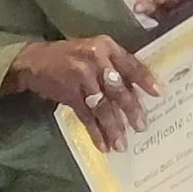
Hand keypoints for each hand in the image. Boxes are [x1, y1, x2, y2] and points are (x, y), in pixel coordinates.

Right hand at [4, 36, 161, 152]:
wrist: (33, 61)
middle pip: (118, 88)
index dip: (145, 80)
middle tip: (142, 127)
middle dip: (131, 110)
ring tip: (122, 144)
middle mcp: (96, 60)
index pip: (131, 64)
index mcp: (106, 47)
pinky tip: (103, 144)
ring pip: (102, 106)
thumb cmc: (71, 55)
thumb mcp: (95, 51)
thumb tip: (137, 90)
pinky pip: (86, 116)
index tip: (159, 94)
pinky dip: (95, 132)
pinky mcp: (69, 94)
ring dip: (113, 127)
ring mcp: (81, 78)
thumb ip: (115, 65)